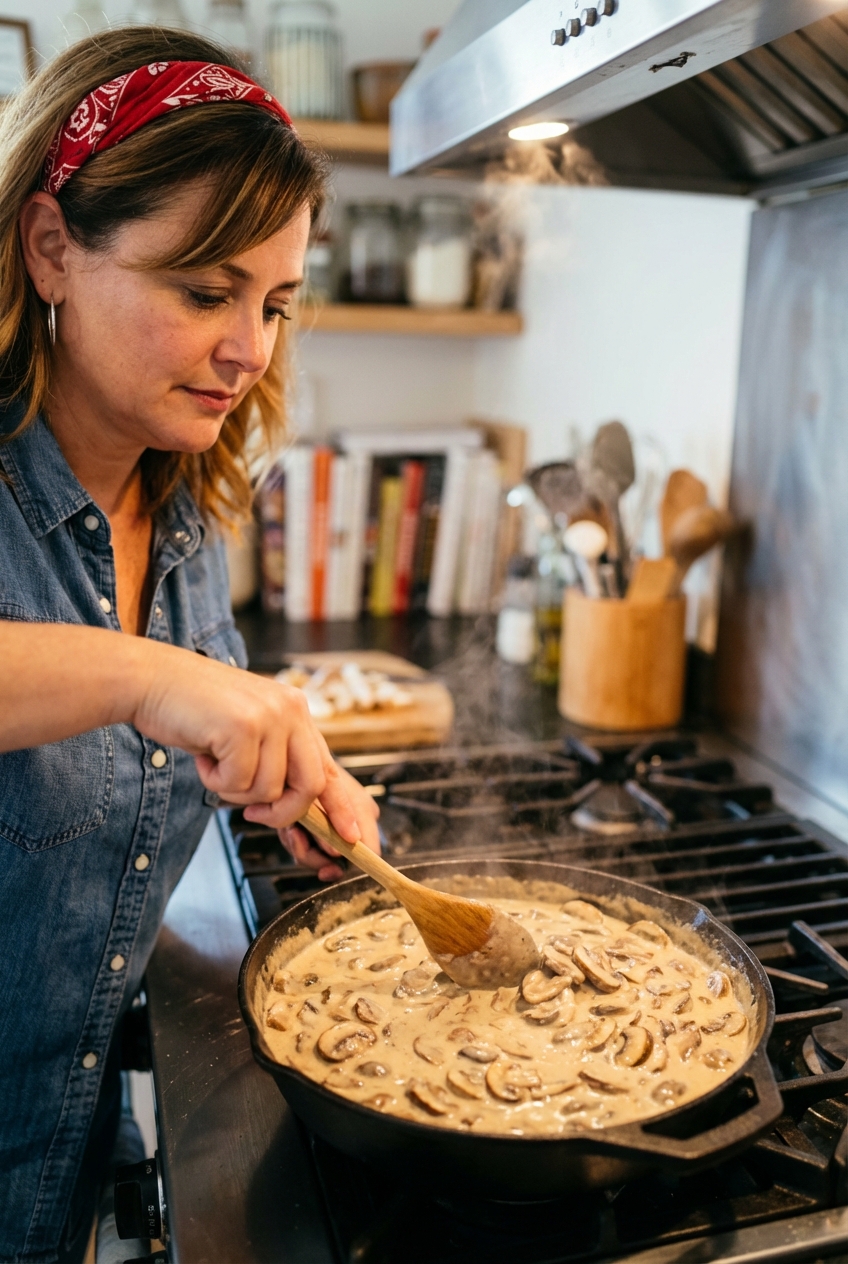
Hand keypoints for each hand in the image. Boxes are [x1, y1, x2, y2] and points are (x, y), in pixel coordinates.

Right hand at [130, 644, 379, 860]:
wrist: (151, 680)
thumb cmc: (193, 711)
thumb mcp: (247, 730)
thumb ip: (275, 759)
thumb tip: (297, 808)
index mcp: (296, 711)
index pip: (329, 767)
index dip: (342, 807)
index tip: (352, 836)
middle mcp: (291, 710)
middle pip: (311, 785)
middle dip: (284, 812)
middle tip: (253, 813)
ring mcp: (269, 716)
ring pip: (270, 790)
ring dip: (236, 791)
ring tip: (216, 761)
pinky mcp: (243, 726)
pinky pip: (240, 783)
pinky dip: (216, 781)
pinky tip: (204, 754)